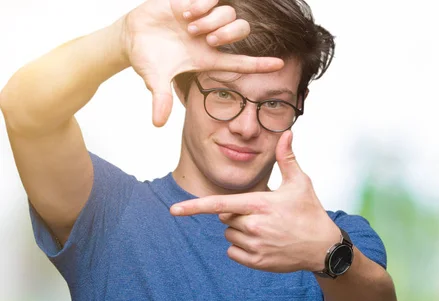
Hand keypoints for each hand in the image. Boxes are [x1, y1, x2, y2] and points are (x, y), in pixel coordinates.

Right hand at [122, 0, 283, 126]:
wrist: (132, 35)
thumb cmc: (148, 58)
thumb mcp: (154, 79)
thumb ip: (160, 98)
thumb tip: (157, 123)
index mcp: (208, 59)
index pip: (241, 63)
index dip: (260, 64)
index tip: (280, 65)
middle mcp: (211, 39)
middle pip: (241, 31)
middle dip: (228, 35)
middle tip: (206, 39)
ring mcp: (205, 20)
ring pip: (230, 14)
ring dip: (212, 21)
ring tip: (189, 26)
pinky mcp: (195, 3)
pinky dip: (203, 4)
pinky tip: (186, 12)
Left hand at [170, 131, 340, 272]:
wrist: (323, 247)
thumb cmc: (310, 211)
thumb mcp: (300, 183)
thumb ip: (287, 158)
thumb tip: (286, 133)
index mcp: (260, 204)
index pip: (220, 205)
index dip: (194, 207)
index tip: (174, 210)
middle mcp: (254, 226)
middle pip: (225, 218)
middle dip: (237, 214)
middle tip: (262, 214)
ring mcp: (255, 246)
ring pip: (229, 235)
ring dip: (239, 231)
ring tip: (265, 230)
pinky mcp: (257, 262)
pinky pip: (232, 253)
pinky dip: (241, 249)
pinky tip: (262, 244)